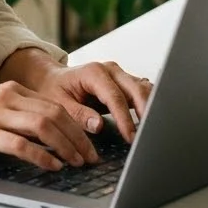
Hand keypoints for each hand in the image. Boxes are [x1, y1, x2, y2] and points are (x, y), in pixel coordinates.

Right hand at [0, 82, 101, 170]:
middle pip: (54, 113)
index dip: (77, 125)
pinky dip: (41, 156)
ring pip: (42, 125)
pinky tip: (52, 166)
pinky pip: (20, 144)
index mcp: (10, 89)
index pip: (54, 104)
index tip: (89, 145)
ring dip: (65, 146)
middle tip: (91, 157)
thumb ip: (16, 115)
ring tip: (77, 162)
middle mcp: (4, 97)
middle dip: (78, 137)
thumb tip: (50, 134)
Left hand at [25, 61, 152, 143]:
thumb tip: (97, 125)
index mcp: (93, 72)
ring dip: (151, 108)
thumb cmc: (54, 90)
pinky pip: (142, 92)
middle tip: (149, 136)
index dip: (125, 119)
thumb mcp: (59, 103)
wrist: (53, 78)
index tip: (131, 137)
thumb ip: (78, 114)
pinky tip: (153, 122)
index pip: (115, 97)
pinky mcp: (125, 83)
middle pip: (136, 89)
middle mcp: (110, 70)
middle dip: (146, 112)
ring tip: (154, 131)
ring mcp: (119, 75)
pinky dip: (150, 105)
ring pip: (143, 89)